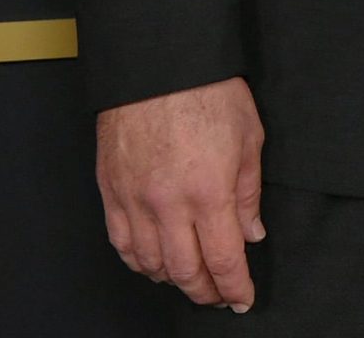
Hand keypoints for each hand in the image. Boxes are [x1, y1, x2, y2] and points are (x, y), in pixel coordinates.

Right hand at [94, 76, 265, 309]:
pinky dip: (138, 262)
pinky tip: (152, 264)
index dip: (234, 287)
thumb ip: (249, 192)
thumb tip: (251, 233)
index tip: (242, 299)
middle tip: (219, 296)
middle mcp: (169, 204)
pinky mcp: (111, 191)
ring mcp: (135, 200)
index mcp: (210, 191)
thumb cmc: (207, 91)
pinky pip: (121, 242)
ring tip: (190, 280)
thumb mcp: (249, 137)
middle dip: (205, 291)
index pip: (223, 260)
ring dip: (172, 279)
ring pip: (150, 263)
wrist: (157, 64)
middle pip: (185, 271)